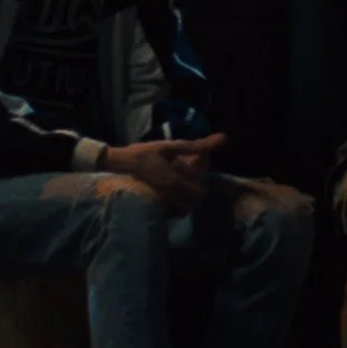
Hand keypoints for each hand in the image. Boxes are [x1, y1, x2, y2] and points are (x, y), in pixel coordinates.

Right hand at [101, 133, 226, 214]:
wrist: (123, 162)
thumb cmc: (146, 152)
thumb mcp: (171, 146)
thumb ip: (197, 145)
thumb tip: (223, 138)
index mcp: (176, 180)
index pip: (200, 192)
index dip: (205, 184)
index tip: (201, 174)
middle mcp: (171, 193)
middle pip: (195, 202)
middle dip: (199, 192)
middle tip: (196, 180)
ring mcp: (163, 199)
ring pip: (185, 207)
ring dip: (190, 199)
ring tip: (187, 185)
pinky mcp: (157, 201)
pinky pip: (174, 209)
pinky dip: (180, 203)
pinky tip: (176, 192)